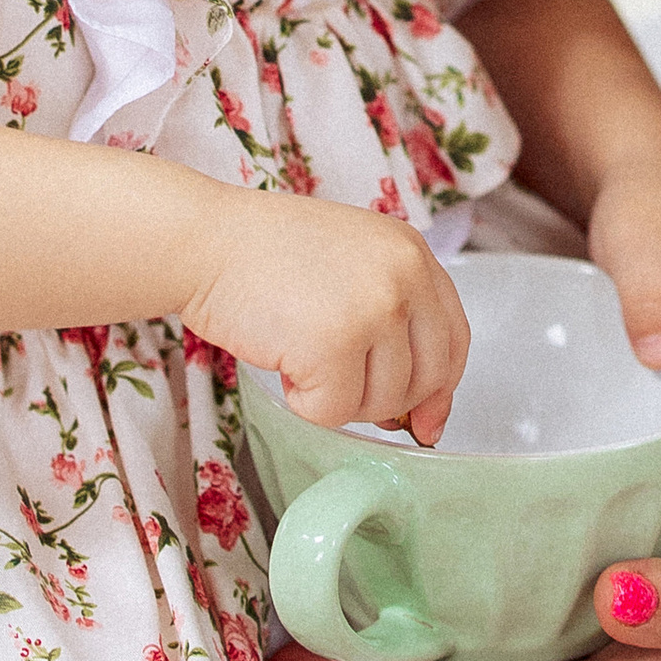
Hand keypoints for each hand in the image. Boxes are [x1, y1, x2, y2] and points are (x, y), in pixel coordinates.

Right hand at [180, 189, 470, 443]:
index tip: (427, 419)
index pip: (454, 338)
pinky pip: (335, 411)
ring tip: (299, 353)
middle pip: (425, 379)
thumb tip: (427, 417)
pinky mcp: (335, 345)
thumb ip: (395, 321)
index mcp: (411, 252)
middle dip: (384, 400)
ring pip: (381, 403)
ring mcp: (373, 310)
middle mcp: (404, 277)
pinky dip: (304, 403)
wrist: (206, 241)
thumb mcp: (351, 265)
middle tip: (338, 384)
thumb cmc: (265, 254)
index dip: (441, 387)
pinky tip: (282, 363)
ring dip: (337, 397)